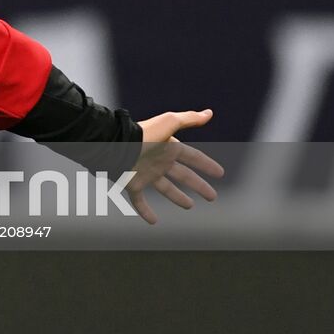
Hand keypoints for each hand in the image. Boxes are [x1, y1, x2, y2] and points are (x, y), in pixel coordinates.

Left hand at [126, 109, 224, 224]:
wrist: (114, 145)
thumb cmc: (142, 134)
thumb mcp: (168, 123)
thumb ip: (188, 119)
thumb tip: (209, 113)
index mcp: (168, 148)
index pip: (193, 157)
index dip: (206, 164)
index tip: (220, 173)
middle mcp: (159, 161)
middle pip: (183, 176)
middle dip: (198, 185)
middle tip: (212, 196)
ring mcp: (146, 174)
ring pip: (165, 189)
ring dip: (178, 197)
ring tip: (189, 206)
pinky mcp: (132, 184)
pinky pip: (140, 201)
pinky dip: (145, 211)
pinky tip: (153, 221)